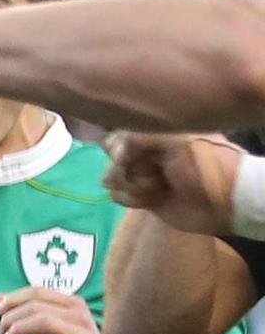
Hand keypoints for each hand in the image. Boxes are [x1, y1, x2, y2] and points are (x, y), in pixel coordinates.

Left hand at [0, 284, 116, 333]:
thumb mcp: (50, 329)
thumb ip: (28, 314)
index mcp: (72, 305)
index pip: (38, 292)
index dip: (13, 299)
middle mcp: (79, 316)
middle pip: (38, 307)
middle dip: (12, 318)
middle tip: (0, 333)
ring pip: (46, 322)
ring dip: (19, 331)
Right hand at [105, 132, 250, 240]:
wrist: (221, 200)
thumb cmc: (201, 164)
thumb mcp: (174, 140)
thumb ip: (137, 139)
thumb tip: (116, 159)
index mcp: (157, 132)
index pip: (120, 133)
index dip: (119, 146)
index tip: (127, 155)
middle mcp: (148, 151)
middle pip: (112, 156)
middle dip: (126, 167)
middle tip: (150, 172)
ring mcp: (144, 174)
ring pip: (112, 177)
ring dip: (131, 185)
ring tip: (156, 189)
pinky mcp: (143, 196)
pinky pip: (117, 196)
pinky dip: (130, 199)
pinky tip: (149, 201)